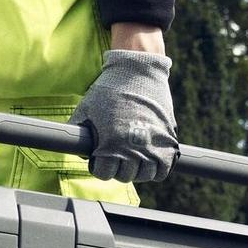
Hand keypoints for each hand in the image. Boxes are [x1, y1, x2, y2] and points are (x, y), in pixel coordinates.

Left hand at [70, 50, 176, 183]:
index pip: (103, 173)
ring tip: (134, 157)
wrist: (138, 71)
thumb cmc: (110, 88)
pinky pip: (163, 169)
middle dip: (118, 168)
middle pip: (124, 176)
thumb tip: (80, 150)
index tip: (101, 158)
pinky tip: (150, 159)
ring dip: (138, 170)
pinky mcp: (168, 140)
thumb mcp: (87, 108)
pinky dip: (157, 169)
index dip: (99, 167)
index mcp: (109, 144)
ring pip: (144, 175)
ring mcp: (152, 146)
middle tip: (118, 155)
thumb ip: (79, 131)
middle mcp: (131, 149)